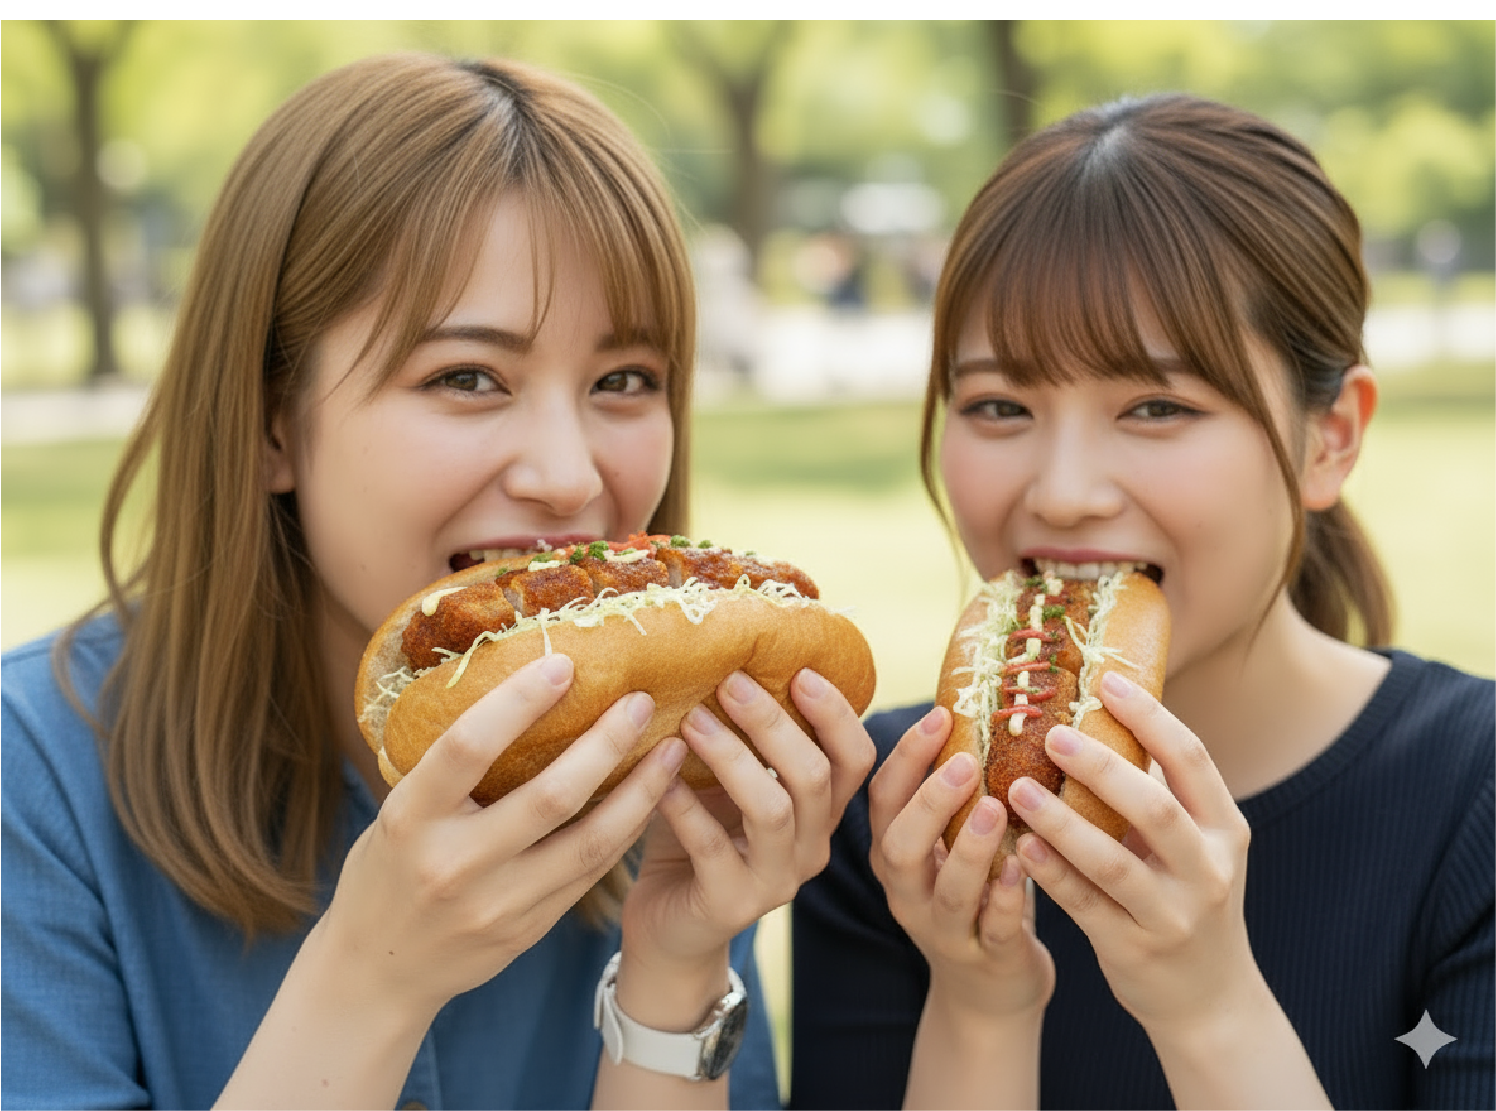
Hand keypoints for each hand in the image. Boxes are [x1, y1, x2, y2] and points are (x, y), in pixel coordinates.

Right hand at [319, 654, 684, 1023]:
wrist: (378, 973)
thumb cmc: (389, 869)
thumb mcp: (399, 812)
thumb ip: (449, 768)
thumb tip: (517, 687)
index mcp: (411, 818)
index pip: (468, 748)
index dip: (519, 702)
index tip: (563, 664)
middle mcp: (456, 863)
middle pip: (550, 796)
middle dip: (606, 743)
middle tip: (642, 701)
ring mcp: (497, 903)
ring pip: (590, 840)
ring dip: (640, 790)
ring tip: (671, 748)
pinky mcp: (529, 929)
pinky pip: (592, 872)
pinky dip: (626, 829)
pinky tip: (651, 797)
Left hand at [616, 668, 874, 1016]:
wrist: (669, 928)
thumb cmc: (696, 837)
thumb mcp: (724, 782)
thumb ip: (735, 735)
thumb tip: (717, 656)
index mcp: (821, 812)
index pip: (856, 758)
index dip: (837, 713)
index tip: (801, 670)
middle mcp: (812, 847)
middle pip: (816, 776)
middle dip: (774, 723)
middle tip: (731, 682)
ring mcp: (777, 882)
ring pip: (774, 810)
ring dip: (732, 757)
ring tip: (692, 720)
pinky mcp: (732, 906)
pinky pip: (715, 848)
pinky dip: (687, 807)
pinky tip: (660, 780)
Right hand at [868, 707, 1053, 1020]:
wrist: (988, 989)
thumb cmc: (978, 889)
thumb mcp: (955, 837)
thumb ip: (961, 786)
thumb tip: (987, 696)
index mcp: (896, 850)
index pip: (882, 796)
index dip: (906, 755)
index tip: (941, 713)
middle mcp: (907, 889)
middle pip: (898, 844)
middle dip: (929, 800)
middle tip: (967, 761)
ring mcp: (942, 929)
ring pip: (944, 890)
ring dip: (969, 847)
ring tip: (999, 808)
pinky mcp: (984, 959)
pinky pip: (990, 930)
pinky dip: (1005, 898)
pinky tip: (1026, 866)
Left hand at [1007, 670, 1255, 1037]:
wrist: (1209, 998)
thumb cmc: (1186, 896)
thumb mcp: (1196, 842)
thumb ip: (1160, 788)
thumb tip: (1103, 710)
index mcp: (1225, 828)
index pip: (1193, 759)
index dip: (1150, 717)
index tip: (1106, 681)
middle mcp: (1206, 868)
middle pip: (1154, 807)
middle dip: (1101, 766)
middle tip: (1052, 734)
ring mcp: (1172, 914)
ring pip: (1112, 861)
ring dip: (1061, 821)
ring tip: (1016, 789)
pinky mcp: (1134, 949)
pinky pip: (1085, 905)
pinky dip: (1051, 873)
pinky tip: (1020, 846)